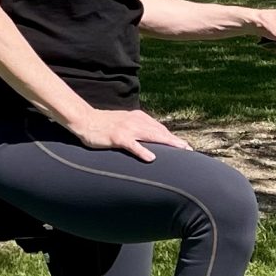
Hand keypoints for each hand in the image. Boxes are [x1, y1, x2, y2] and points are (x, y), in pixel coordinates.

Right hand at [61, 107, 190, 162]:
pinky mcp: (117, 137)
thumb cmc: (104, 124)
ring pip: (151, 136)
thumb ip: (138, 129)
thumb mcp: (125, 123)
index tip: (185, 146)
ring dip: (167, 143)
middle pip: (160, 132)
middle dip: (176, 141)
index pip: (159, 129)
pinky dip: (142, 151)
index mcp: (139, 118)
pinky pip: (132, 145)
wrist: (85, 120)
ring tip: (180, 150)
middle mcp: (136, 122)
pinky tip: (152, 158)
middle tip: (189, 150)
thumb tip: (150, 139)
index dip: (172, 138)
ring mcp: (127, 129)